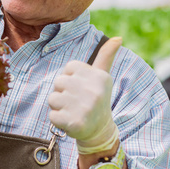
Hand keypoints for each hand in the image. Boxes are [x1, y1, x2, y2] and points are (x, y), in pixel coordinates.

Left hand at [48, 37, 121, 154]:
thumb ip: (106, 56)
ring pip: (52, 98)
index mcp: (99, 76)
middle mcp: (93, 91)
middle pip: (58, 82)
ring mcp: (84, 108)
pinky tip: (70, 122)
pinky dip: (57, 120)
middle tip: (77, 102)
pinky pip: (52, 116)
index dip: (70, 78)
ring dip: (59, 107)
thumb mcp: (103, 76)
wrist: (99, 131)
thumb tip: (118, 38)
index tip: (81, 88)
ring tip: (73, 111)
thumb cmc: (96, 99)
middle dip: (63, 92)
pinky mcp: (73, 122)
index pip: (69, 68)